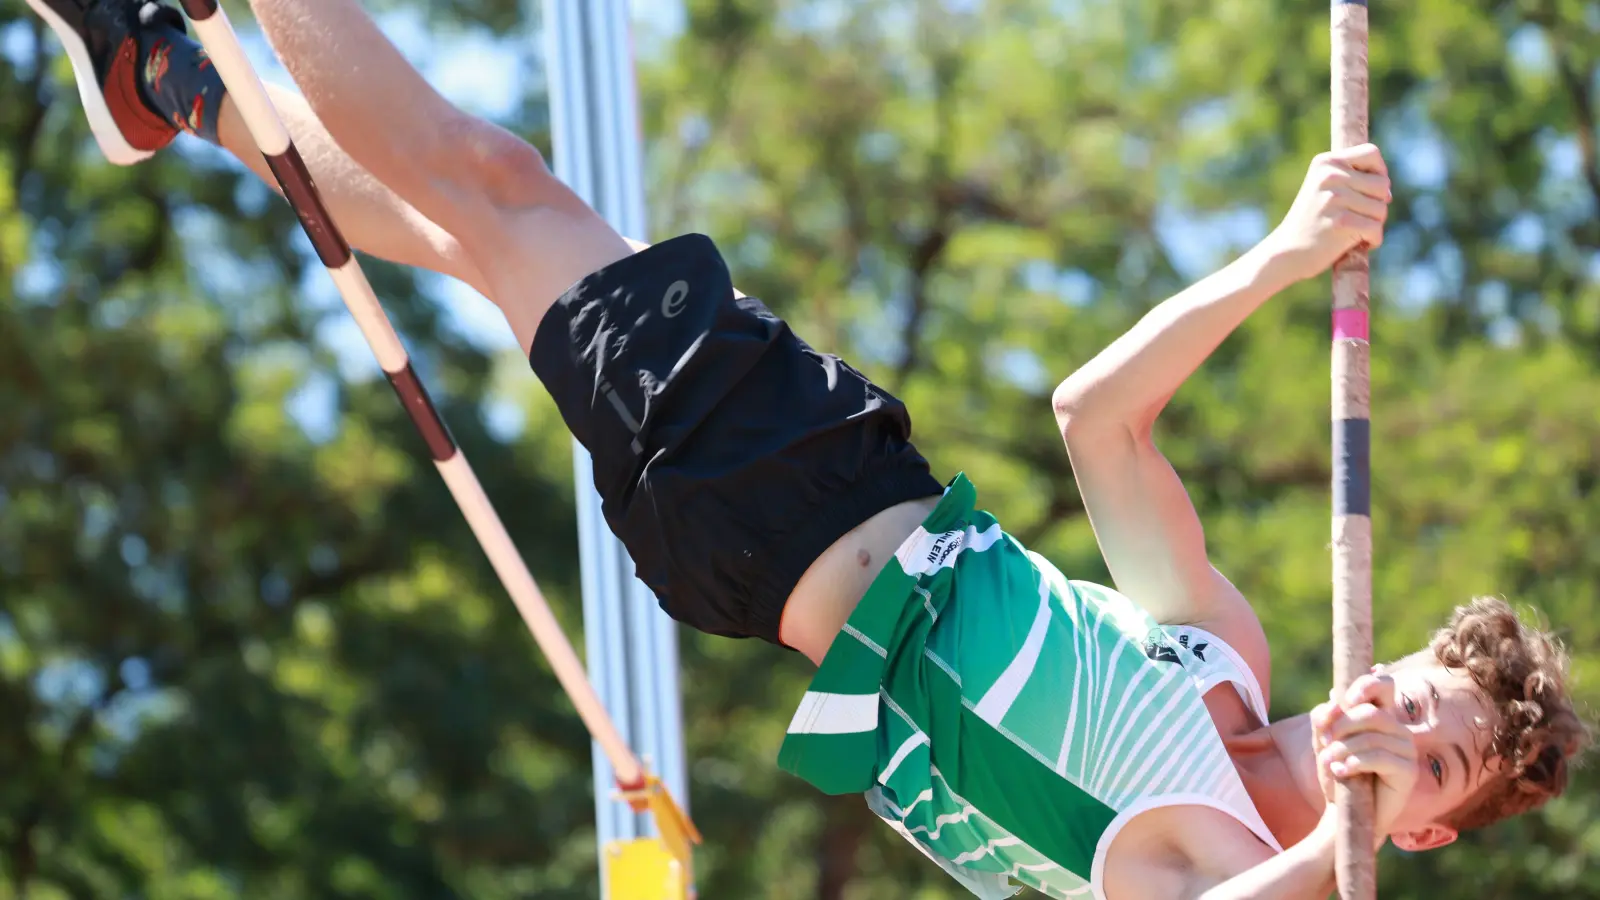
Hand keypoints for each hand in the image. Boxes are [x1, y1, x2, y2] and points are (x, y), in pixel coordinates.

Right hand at [1261, 144, 1390, 283]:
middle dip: (1377, 204)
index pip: (1371, 153)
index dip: (1379, 172)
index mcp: (1325, 162)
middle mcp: (1330, 175)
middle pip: (1383, 184)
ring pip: (1382, 209)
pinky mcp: (1342, 222)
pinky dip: (1372, 240)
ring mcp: (1335, 198)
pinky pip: (1376, 229)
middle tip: (1357, 217)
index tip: (1370, 191)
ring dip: (1374, 224)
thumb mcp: (1323, 189)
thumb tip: (1387, 190)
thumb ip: (1350, 179)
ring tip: (1352, 231)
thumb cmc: (1310, 223)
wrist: (1286, 252)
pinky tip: (1356, 243)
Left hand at [1311, 672, 1417, 841]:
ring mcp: (1406, 749)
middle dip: (1340, 726)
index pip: (1384, 686)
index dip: (1367, 685)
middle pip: (1370, 713)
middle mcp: (1397, 728)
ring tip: (1330, 762)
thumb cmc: (1337, 771)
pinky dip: (1353, 762)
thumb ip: (1324, 717)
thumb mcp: (1323, 740)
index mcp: (1380, 715)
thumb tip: (1335, 698)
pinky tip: (1341, 771)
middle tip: (1325, 743)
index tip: (1347, 699)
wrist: (1345, 811)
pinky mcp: (1408, 771)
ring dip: (1342, 748)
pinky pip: (1379, 757)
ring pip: (1371, 737)